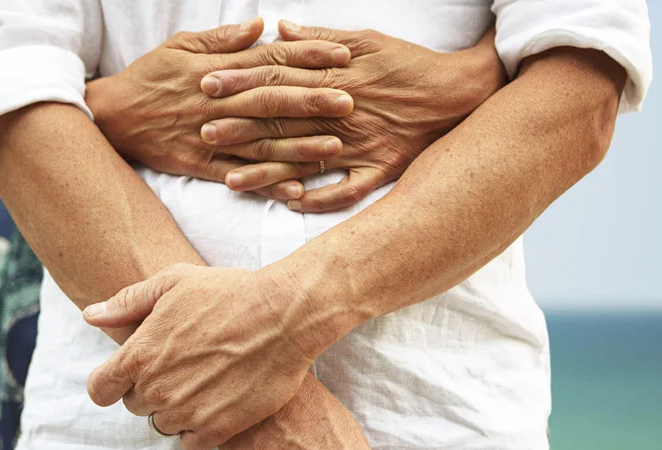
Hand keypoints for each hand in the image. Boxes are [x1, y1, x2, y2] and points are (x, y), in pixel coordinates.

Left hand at [82, 264, 322, 449]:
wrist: (284, 316)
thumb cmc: (231, 292)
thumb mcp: (175, 281)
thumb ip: (128, 302)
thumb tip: (90, 315)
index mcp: (140, 354)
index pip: (99, 389)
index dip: (110, 384)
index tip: (124, 380)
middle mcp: (157, 387)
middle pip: (136, 406)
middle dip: (151, 389)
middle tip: (183, 367)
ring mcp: (186, 411)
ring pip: (164, 424)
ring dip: (177, 409)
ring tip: (205, 381)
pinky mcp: (217, 429)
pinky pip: (191, 442)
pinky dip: (201, 428)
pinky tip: (218, 401)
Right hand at [86, 18, 353, 199]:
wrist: (112, 115)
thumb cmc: (150, 76)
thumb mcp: (182, 46)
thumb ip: (224, 39)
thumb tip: (263, 26)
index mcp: (218, 70)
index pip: (270, 60)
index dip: (308, 56)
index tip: (343, 55)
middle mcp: (218, 103)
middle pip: (272, 101)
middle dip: (312, 101)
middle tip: (350, 102)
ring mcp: (210, 136)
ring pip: (261, 142)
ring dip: (298, 146)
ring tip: (334, 148)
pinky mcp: (200, 164)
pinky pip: (239, 176)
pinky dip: (267, 183)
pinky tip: (296, 190)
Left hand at [200, 20, 508, 210]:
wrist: (460, 93)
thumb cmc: (409, 63)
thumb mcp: (366, 39)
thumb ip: (319, 38)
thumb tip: (278, 30)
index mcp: (336, 78)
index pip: (278, 79)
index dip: (241, 82)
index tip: (206, 85)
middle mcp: (343, 113)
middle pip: (283, 121)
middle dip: (240, 127)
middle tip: (202, 131)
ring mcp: (360, 145)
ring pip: (305, 161)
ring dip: (267, 172)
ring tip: (230, 180)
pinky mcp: (380, 170)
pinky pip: (345, 192)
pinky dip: (319, 200)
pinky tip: (289, 207)